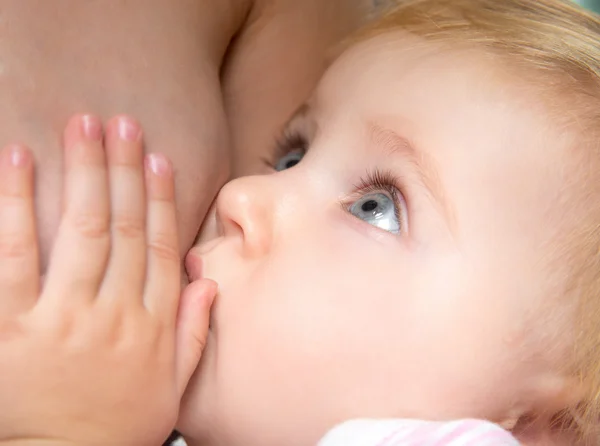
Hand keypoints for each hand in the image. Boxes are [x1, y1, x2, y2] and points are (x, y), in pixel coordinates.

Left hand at [0, 115, 214, 445]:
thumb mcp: (172, 389)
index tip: (158, 159)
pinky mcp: (13, 327)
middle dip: (123, 169)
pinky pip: (16, 256)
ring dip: (84, 173)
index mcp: (152, 326)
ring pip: (81, 230)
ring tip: (82, 125)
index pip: (162, 248)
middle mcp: (114, 313)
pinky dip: (19, 205)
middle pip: (125, 228)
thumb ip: (192, 334)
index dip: (162, 200)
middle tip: (120, 121)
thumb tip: (209, 284)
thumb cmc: (116, 428)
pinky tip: (20, 162)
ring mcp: (64, 318)